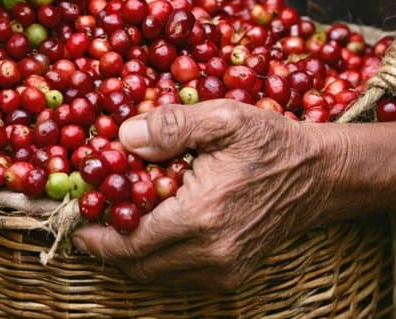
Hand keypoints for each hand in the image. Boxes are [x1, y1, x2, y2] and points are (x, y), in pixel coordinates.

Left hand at [72, 100, 333, 290]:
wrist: (320, 176)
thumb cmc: (270, 143)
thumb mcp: (223, 118)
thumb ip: (170, 125)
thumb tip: (123, 137)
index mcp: (201, 216)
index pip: (130, 242)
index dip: (96, 234)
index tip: (76, 216)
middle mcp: (211, 253)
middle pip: (136, 265)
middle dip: (106, 247)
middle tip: (86, 220)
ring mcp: (223, 270)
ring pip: (155, 276)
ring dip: (128, 255)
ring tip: (111, 223)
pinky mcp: (232, 274)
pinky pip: (178, 277)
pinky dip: (155, 260)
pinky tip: (147, 231)